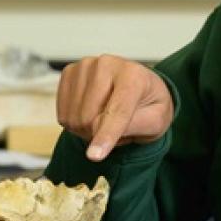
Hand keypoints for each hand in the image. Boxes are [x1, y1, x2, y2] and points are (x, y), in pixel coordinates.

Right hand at [55, 55, 173, 161]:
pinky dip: (75, 122)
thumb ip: (135, 127)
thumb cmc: (149, 105)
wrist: (139, 87)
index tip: (94, 156)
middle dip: (99, 135)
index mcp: (134, 75)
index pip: (116, 111)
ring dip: (88, 130)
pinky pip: (63, 114)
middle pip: (89, 118)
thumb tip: (101, 135)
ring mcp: (85, 66)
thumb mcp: (156, 121)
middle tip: (116, 130)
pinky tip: (90, 112)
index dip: (106, 135)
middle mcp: (107, 64)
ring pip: (74, 118)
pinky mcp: (69, 72)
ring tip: (105, 119)